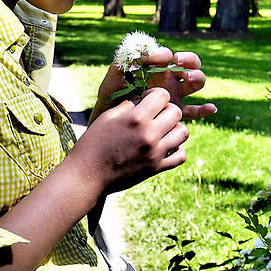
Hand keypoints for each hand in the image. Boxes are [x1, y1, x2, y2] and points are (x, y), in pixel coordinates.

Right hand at [73, 87, 187, 194]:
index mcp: (136, 118)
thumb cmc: (93, 143)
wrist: (87, 176)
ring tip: (162, 130)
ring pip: (183, 132)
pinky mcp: (156, 168)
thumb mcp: (106, 117)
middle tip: (156, 115)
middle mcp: (149, 134)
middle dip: (167, 109)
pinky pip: (181, 156)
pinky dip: (178, 149)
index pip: (162, 95)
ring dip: (175, 128)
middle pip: (176, 112)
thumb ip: (127, 106)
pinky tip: (166, 146)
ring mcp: (155, 153)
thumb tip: (142, 101)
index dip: (156, 94)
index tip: (147, 100)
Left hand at [90, 46, 216, 122]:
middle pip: (190, 63)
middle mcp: (169, 78)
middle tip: (178, 63)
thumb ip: (123, 62)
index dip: (165, 54)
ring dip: (197, 77)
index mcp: (156, 67)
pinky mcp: (177, 112)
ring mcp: (175, 94)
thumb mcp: (113, 77)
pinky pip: (195, 111)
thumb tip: (142, 51)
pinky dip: (205, 109)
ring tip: (189, 78)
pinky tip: (211, 109)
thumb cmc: (110, 97)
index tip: (159, 59)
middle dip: (189, 60)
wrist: (108, 122)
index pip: (168, 55)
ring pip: (196, 82)